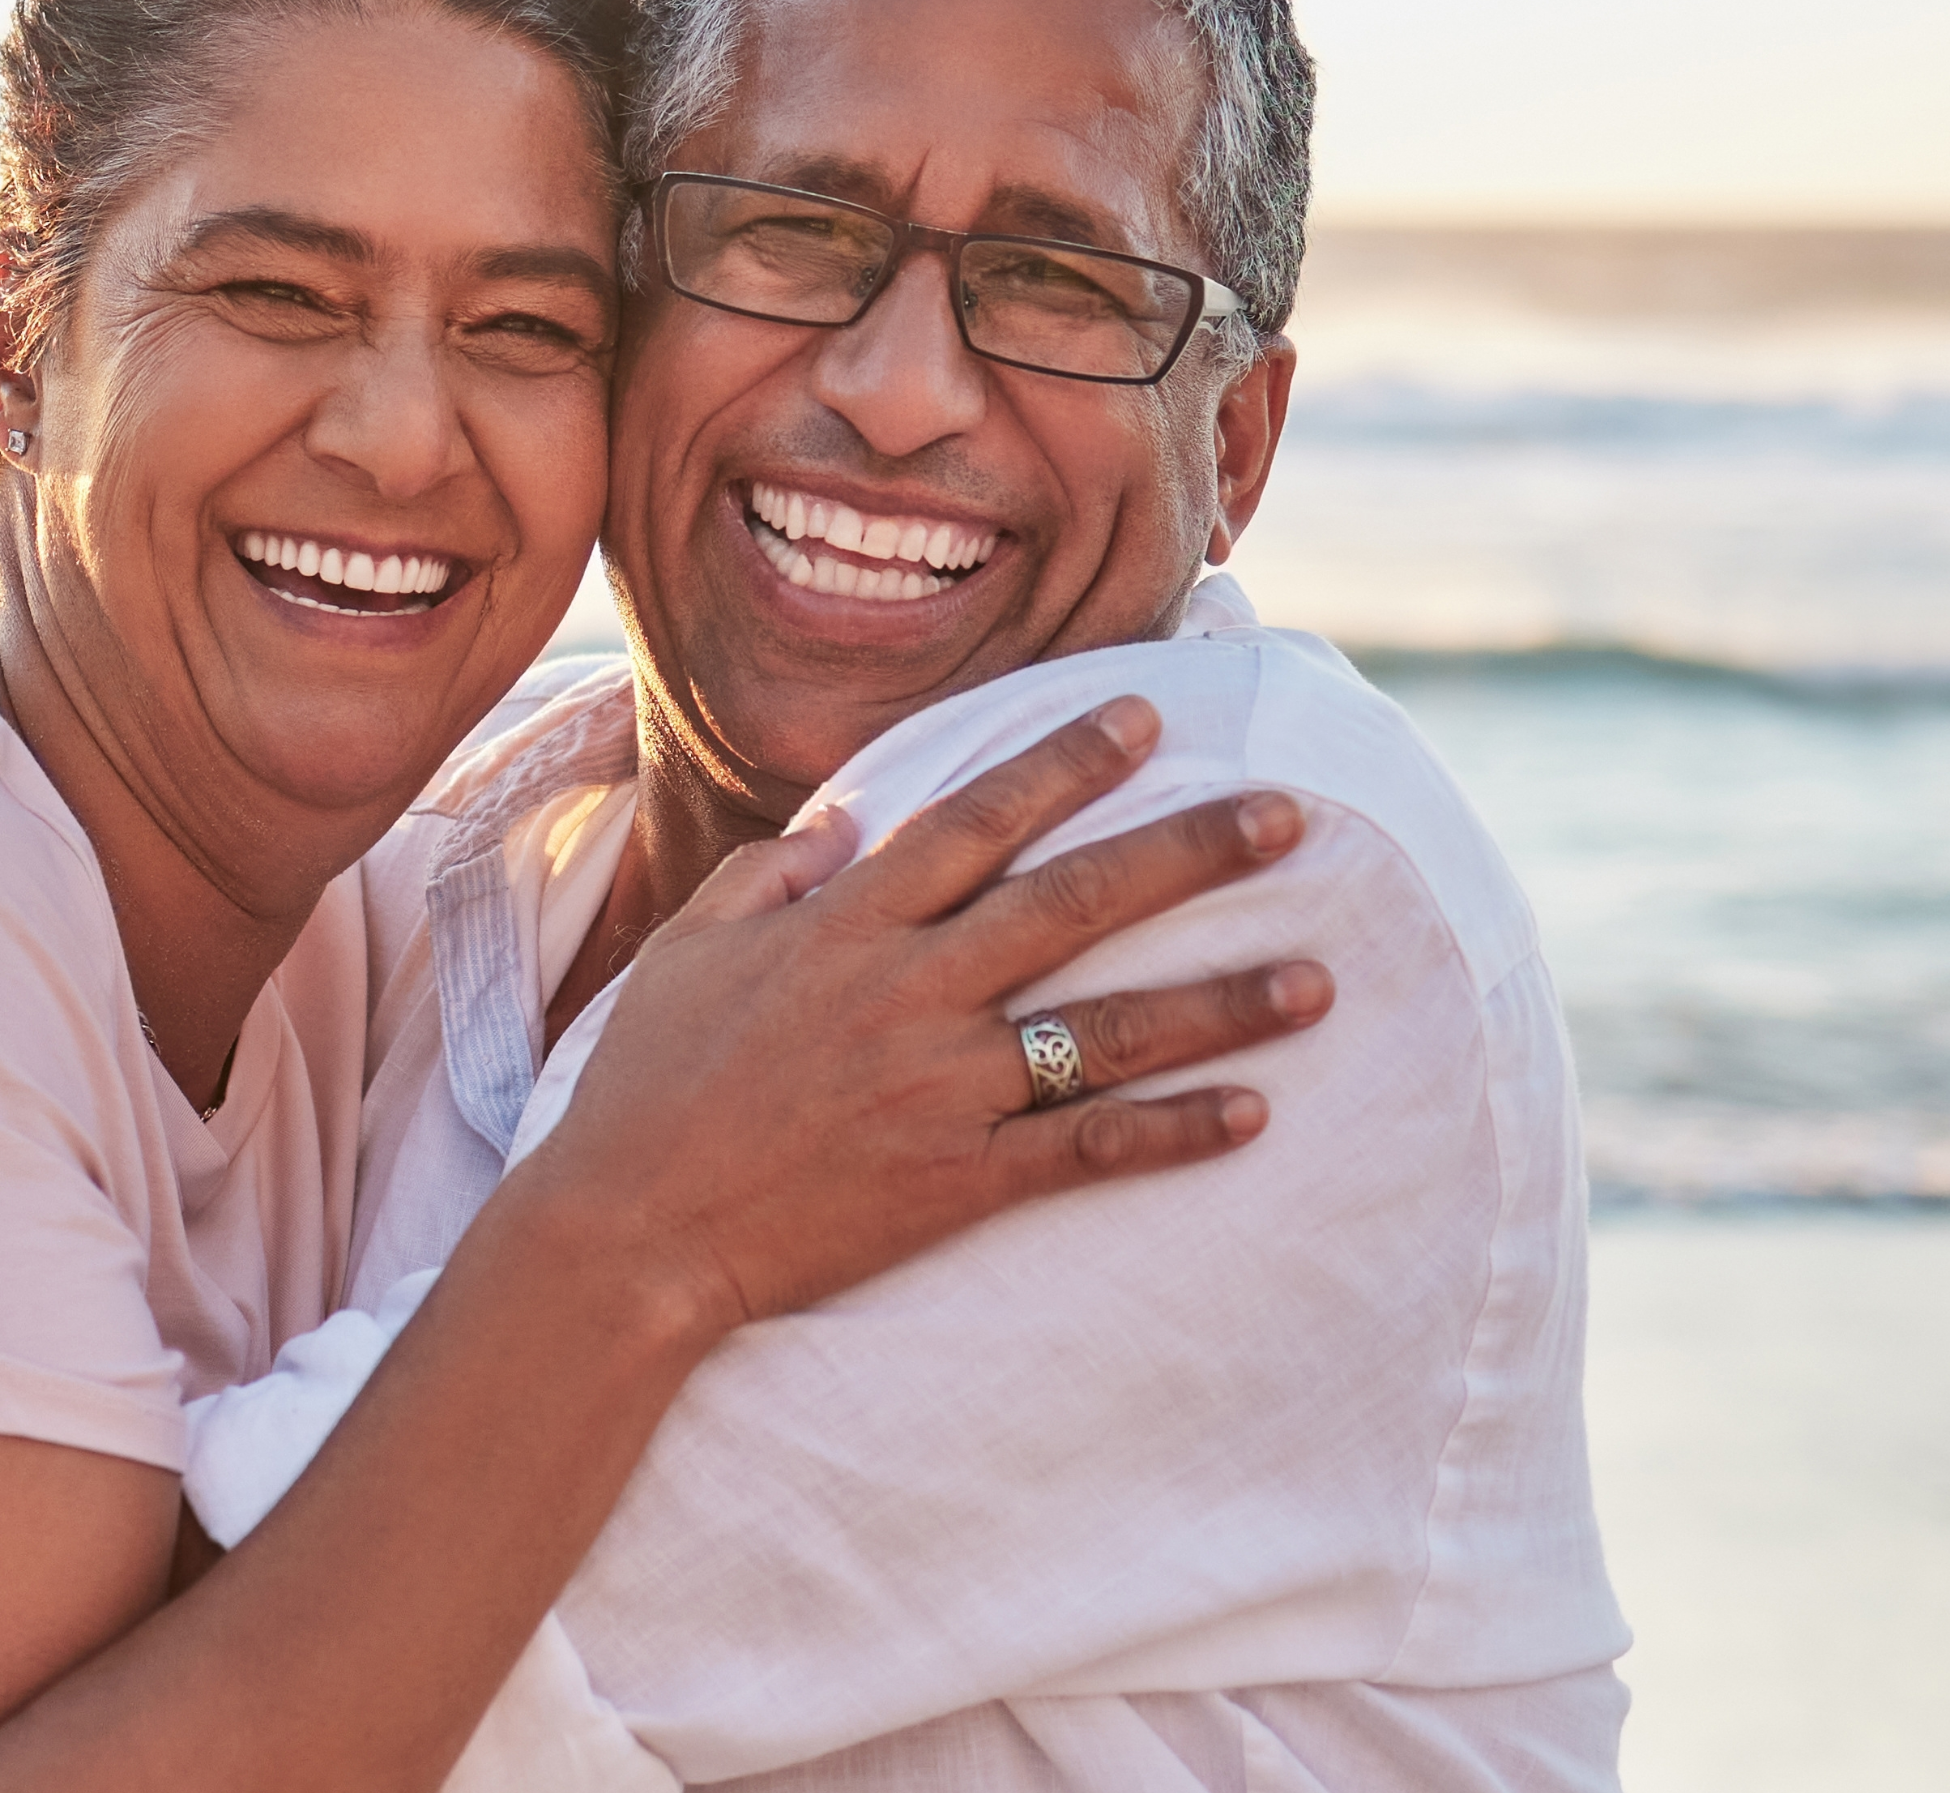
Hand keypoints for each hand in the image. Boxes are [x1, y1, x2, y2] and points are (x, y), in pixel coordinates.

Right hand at [524, 697, 1330, 1336]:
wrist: (630, 1232)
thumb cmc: (646, 1086)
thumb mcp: (686, 949)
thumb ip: (772, 874)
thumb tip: (847, 822)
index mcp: (844, 925)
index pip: (976, 819)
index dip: (1066, 762)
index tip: (1147, 716)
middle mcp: (908, 993)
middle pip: (1072, 903)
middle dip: (1188, 853)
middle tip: (1289, 816)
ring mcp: (940, 1089)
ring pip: (1105, 1031)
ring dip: (1220, 1003)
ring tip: (1319, 977)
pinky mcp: (957, 1180)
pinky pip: (1086, 1148)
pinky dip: (1173, 1132)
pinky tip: (1254, 1113)